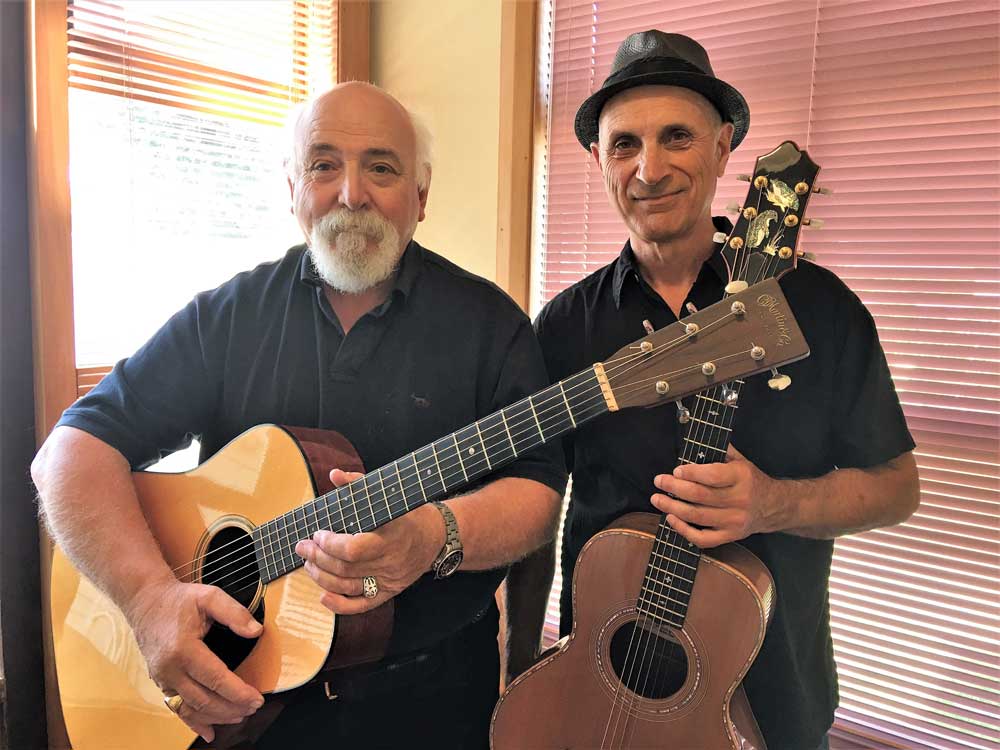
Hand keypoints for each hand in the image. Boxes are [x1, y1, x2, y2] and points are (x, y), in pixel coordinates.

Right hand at [125, 579, 264, 742]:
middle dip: (231, 707)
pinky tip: (208, 732)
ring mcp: (162, 678)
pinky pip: (176, 708)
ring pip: (190, 708)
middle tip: (253, 708)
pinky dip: (193, 722)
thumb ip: (235, 613)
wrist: (145, 601)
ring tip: (238, 716)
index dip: (238, 692)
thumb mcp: (209, 596)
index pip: (216, 679)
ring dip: (216, 717)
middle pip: (204, 699)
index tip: (257, 698)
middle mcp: (169, 668)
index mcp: (183, 649)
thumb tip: (256, 632)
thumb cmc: (178, 599)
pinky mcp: (159, 682)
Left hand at [295, 468, 443, 613]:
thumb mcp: (389, 495)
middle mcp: (391, 561)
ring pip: (348, 585)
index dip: (330, 544)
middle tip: (303, 547)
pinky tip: (323, 596)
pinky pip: (362, 605)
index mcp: (391, 536)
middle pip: (346, 567)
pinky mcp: (390, 591)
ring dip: (322, 576)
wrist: (436, 536)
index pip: (354, 549)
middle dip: (317, 558)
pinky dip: (340, 605)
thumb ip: (359, 484)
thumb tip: (334, 475)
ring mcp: (390, 579)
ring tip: (308, 564)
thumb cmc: (409, 513)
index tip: (318, 533)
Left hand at [650, 445, 780, 547]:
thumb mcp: (741, 461)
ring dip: (672, 507)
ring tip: (657, 498)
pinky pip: (702, 538)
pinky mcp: (730, 535)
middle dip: (674, 487)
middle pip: (700, 496)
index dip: (691, 473)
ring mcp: (734, 521)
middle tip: (659, 481)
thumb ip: (721, 451)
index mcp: (742, 477)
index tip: (676, 470)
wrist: (773, 507)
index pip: (713, 476)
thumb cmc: (751, 480)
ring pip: (697, 516)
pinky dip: (683, 530)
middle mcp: (739, 500)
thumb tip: (694, 442)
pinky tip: (671, 518)